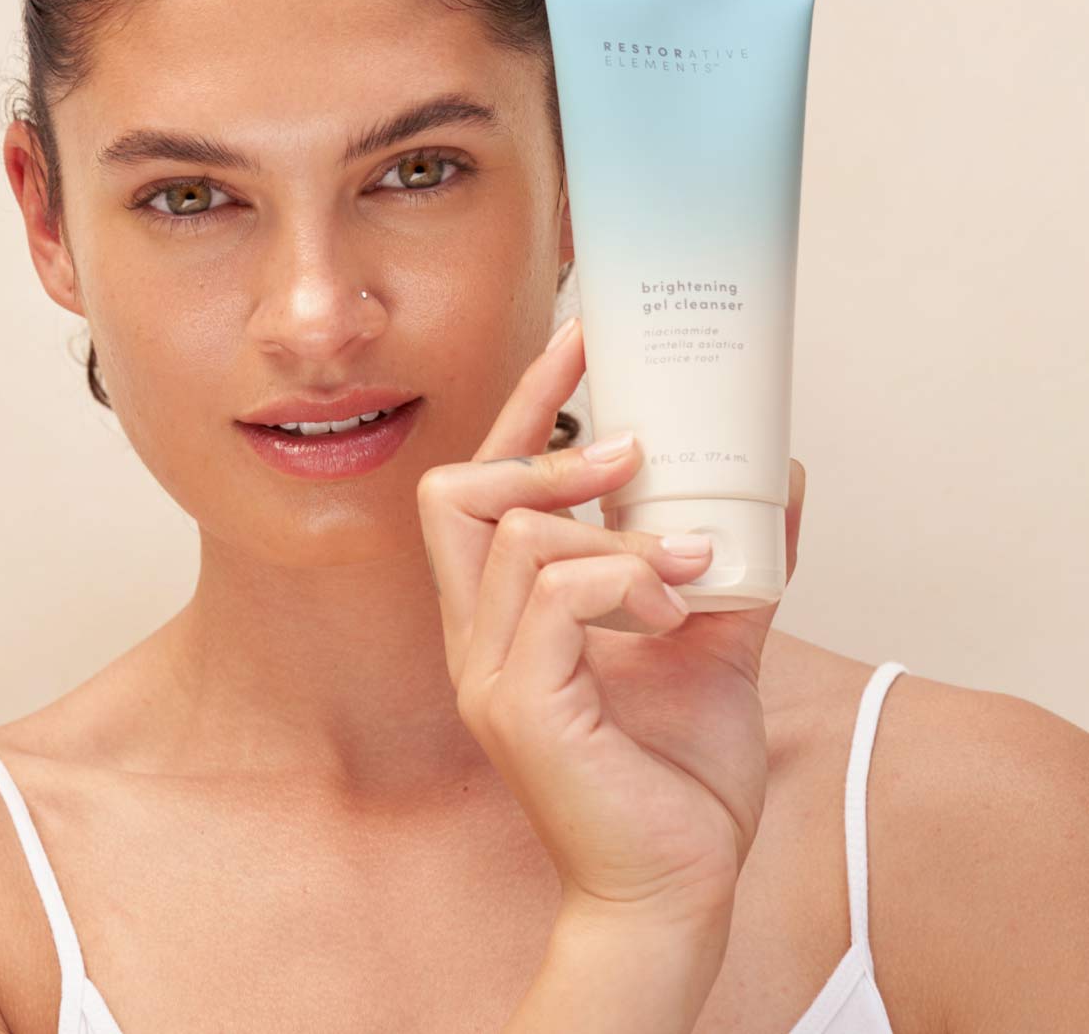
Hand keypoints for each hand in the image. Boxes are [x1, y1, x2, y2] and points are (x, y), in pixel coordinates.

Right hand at [416, 315, 805, 933]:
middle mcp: (478, 636)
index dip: (525, 409)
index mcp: (507, 616)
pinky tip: (674, 614)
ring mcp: (487, 672)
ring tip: (688, 567)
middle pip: (456, 492)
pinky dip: (628, 582)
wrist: (676, 890)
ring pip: (518, 536)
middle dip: (546, 452)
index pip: (483, 487)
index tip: (578, 341)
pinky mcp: (519, 705)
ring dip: (621, 535)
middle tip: (634, 454)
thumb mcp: (712, 644)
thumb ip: (730, 564)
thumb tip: (776, 479)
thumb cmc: (678, 778)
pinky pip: (557, 594)